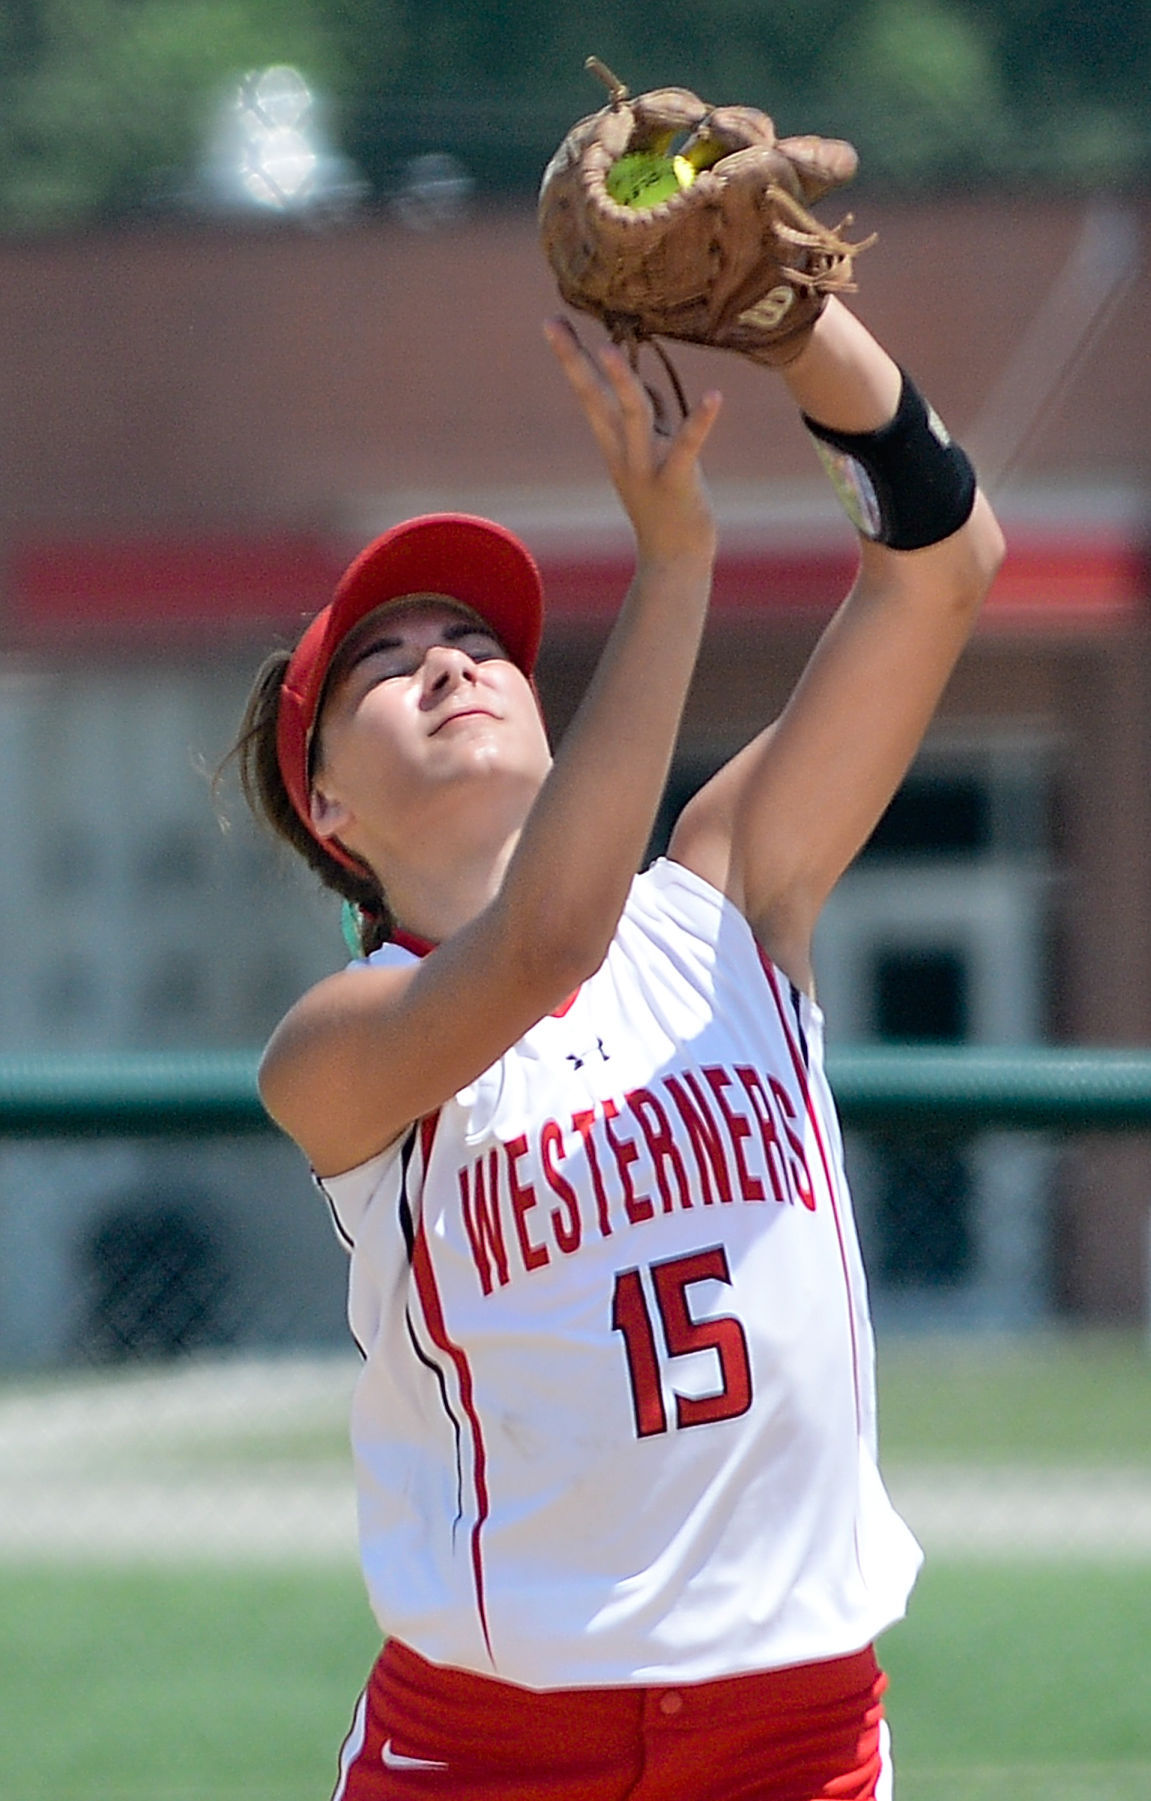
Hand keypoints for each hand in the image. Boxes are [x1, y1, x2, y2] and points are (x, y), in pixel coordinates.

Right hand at [544, 317, 721, 572]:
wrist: (674, 561)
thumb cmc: (665, 507)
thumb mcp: (652, 456)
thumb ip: (651, 421)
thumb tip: (647, 386)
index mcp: (614, 445)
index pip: (588, 394)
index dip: (570, 358)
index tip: (551, 322)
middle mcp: (623, 453)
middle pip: (594, 399)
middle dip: (574, 362)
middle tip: (551, 324)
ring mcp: (648, 467)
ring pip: (632, 416)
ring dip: (620, 383)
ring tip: (608, 349)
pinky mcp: (678, 481)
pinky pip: (687, 445)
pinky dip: (700, 421)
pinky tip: (715, 396)